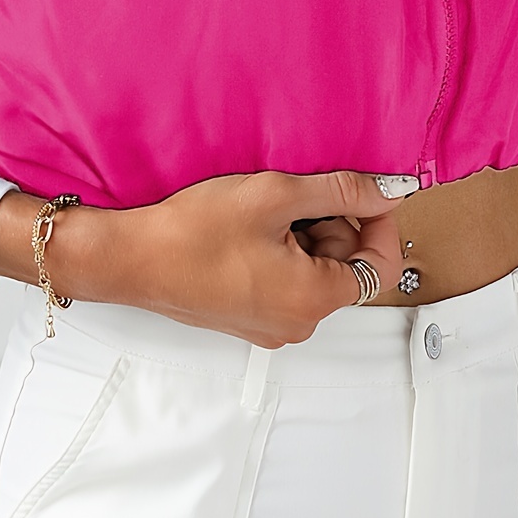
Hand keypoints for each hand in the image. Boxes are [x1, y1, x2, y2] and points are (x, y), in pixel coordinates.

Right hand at [0, 171, 406, 346]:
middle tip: (290, 197)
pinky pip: (285, 283)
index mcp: (314, 299)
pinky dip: (278, 252)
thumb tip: (387, 191)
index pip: (383, 266)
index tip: (358, 191)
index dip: (378, 222)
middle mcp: (299, 324)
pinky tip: (246, 231)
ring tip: (261, 212)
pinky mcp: (248, 321)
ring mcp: (271, 327)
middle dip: (330, 225)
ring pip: (314, 272)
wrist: (130, 259)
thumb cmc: (192, 232)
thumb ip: (339, 191)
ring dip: (301, 236)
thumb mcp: (274, 196)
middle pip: (346, 267)